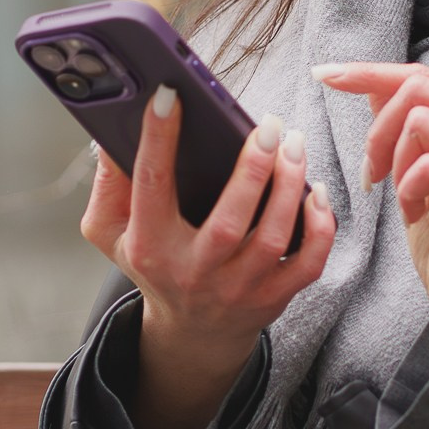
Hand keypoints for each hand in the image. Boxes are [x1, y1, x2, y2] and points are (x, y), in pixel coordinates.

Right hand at [81, 85, 336, 428]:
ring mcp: (238, 289)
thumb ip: (108, 183)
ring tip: (294, 144)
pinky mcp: (274, 298)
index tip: (171, 95)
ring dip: (290, 186)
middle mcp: (194, 272)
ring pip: (272, 238)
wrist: (191, 333)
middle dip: (253, 169)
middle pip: (229, 222)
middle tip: (268, 125)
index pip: (151, 187)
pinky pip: (307, 263)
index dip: (158, 139)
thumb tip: (110, 134)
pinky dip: (319, 226)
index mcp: (150, 246)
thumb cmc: (153, 264)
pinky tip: (317, 191)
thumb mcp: (110, 231)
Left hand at [314, 62, 428, 340]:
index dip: (368, 72)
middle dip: (377, 128)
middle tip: (370, 174)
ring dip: (394, 161)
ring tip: (402, 198)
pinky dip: (408, 190)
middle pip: (420, 87)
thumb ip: (401, 130)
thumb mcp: (414, 175)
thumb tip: (369, 85)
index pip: (420, 76)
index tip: (324, 76)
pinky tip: (415, 216)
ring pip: (421, 121)